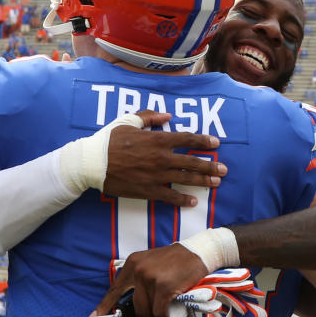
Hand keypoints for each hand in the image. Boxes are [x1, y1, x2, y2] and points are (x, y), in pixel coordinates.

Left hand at [92, 243, 210, 316]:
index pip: (115, 288)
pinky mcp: (164, 287)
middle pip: (134, 307)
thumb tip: (138, 303)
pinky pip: (160, 313)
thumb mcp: (152, 264)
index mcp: (133, 264)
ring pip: (147, 313)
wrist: (198, 253)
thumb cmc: (178, 261)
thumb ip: (142, 280)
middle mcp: (138, 270)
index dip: (105, 305)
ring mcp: (150, 279)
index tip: (95, 316)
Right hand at [102, 111, 226, 207]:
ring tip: (216, 183)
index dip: (204, 141)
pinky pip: (170, 196)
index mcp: (158, 139)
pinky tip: (193, 201)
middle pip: (192, 162)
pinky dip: (183, 200)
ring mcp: (156, 175)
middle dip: (210, 166)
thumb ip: (149, 116)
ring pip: (186, 179)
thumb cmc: (109, 140)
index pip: (188, 139)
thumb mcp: (128, 121)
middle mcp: (161, 157)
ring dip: (203, 181)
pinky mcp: (148, 190)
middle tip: (223, 170)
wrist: (92, 163)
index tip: (215, 144)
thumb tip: (167, 115)